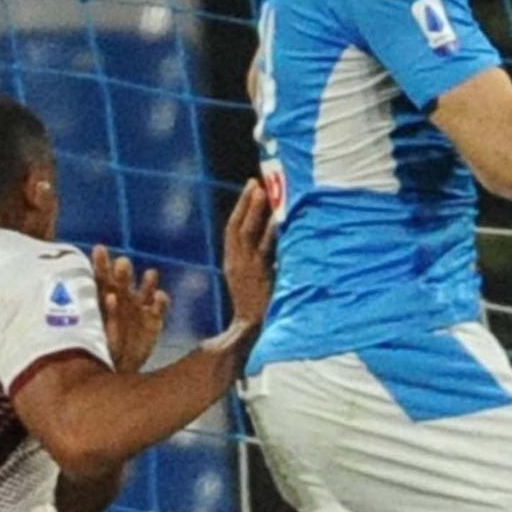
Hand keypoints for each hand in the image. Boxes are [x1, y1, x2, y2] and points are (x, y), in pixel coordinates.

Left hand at [90, 246, 165, 371]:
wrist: (112, 372)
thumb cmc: (94, 350)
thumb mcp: (86, 335)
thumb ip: (90, 319)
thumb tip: (97, 300)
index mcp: (100, 299)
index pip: (100, 277)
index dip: (100, 264)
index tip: (100, 249)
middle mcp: (121, 299)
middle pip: (121, 282)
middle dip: (122, 272)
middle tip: (123, 263)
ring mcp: (138, 309)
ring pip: (143, 291)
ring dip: (147, 283)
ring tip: (150, 275)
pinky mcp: (153, 321)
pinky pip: (158, 309)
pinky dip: (160, 301)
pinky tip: (160, 295)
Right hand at [219, 179, 275, 332]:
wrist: (254, 330)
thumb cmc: (261, 306)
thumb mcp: (258, 279)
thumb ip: (265, 259)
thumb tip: (279, 238)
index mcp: (232, 262)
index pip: (233, 230)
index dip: (241, 208)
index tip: (250, 188)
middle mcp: (235, 262)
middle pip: (237, 226)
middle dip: (245, 203)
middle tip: (255, 182)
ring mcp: (246, 269)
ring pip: (246, 234)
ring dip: (254, 212)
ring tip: (262, 191)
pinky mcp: (258, 276)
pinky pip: (263, 251)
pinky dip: (269, 234)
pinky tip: (276, 220)